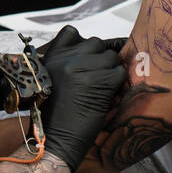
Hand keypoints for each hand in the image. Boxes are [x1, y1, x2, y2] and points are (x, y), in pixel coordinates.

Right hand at [36, 26, 126, 170]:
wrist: (55, 140)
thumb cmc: (55, 115)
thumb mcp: (51, 80)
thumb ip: (67, 62)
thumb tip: (98, 50)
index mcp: (52, 57)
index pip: (72, 32)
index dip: (84, 45)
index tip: (87, 59)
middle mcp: (66, 59)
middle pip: (96, 43)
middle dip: (101, 60)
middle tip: (97, 80)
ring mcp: (82, 68)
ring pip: (112, 58)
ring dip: (111, 73)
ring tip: (101, 90)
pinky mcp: (99, 81)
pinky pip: (120, 72)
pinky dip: (118, 85)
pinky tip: (108, 96)